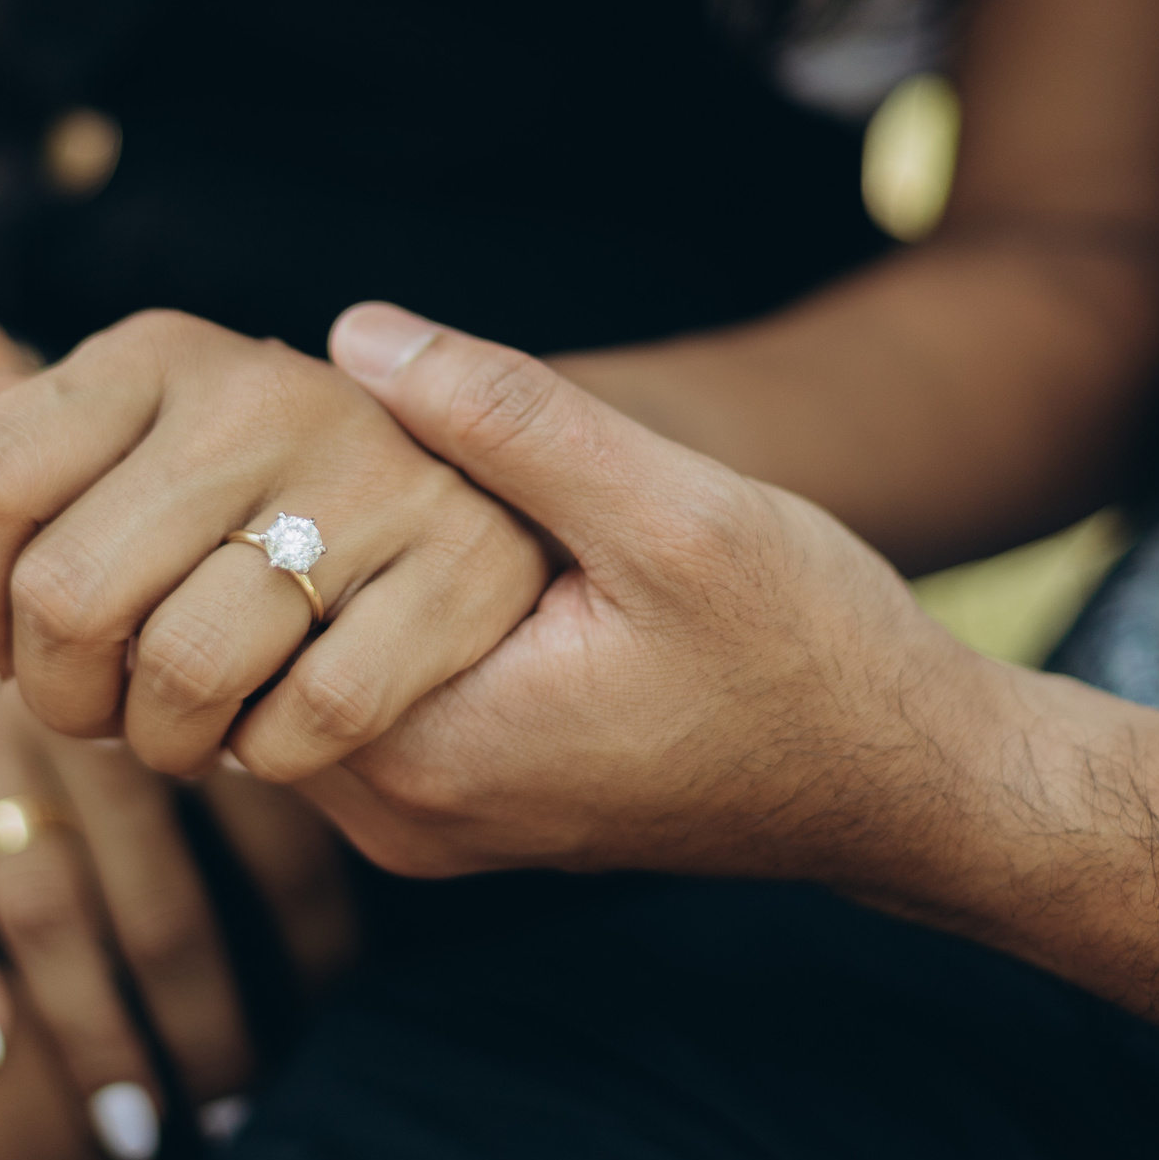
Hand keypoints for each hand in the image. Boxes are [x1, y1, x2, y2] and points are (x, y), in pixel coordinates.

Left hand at [0, 311, 552, 782]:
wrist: (483, 492)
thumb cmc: (258, 486)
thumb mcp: (128, 440)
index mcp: (161, 351)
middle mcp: (262, 391)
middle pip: (68, 599)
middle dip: (60, 697)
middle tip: (93, 707)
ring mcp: (371, 475)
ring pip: (182, 673)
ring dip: (165, 740)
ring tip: (182, 724)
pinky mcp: (459, 569)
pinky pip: (307, 721)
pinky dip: (271, 758)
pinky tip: (272, 728)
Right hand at [0, 377, 353, 1159]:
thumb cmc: (78, 507)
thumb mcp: (189, 546)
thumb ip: (274, 640)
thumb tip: (392, 774)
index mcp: (178, 650)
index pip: (264, 814)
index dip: (303, 927)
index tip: (332, 1004)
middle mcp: (81, 699)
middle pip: (155, 893)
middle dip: (205, 1013)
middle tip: (239, 1102)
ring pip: (41, 906)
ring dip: (96, 1028)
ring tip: (149, 1127)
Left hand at [307, 303, 1011, 883]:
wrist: (904, 779)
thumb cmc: (808, 650)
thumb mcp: (673, 512)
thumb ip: (509, 420)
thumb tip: (354, 333)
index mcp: (429, 751)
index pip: (255, 607)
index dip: (280, 485)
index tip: (321, 398)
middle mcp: (401, 815)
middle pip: (261, 646)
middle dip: (291, 526)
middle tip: (340, 413)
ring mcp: (428, 826)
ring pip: (301, 675)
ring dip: (330, 570)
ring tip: (394, 464)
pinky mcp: (463, 812)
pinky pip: (359, 703)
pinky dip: (371, 618)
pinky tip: (439, 536)